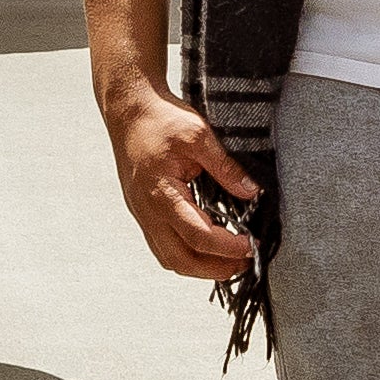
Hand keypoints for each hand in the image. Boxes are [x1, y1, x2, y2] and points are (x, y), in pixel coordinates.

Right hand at [99, 77, 261, 283]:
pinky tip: (204, 247)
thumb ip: (225, 167)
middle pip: (180, 260)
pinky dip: (185, 254)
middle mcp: (148, 211)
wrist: (128, 110)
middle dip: (214, 269)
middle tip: (243, 265)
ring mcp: (142, 214)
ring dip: (198, 267)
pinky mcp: (142, 211)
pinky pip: (161, 246)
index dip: (227, 248)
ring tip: (227, 262)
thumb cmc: (160, 120)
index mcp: (162, 194)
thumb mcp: (199, 136)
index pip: (198, 236)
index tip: (250, 246)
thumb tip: (250, 192)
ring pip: (168, 258)